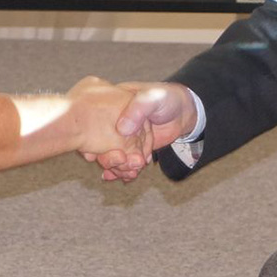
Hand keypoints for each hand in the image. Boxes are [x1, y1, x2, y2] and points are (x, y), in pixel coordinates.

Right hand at [74, 81, 198, 181]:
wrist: (185, 112)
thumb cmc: (167, 98)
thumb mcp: (152, 98)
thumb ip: (137, 110)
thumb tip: (121, 129)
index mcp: (113, 105)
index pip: (95, 123)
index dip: (91, 138)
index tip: (91, 153)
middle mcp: (115, 122)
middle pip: (102, 142)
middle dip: (108, 157)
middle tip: (119, 164)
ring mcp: (125, 136)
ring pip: (114, 154)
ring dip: (117, 166)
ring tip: (127, 174)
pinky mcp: (134, 148)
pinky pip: (125, 160)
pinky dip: (123, 170)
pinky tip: (123, 178)